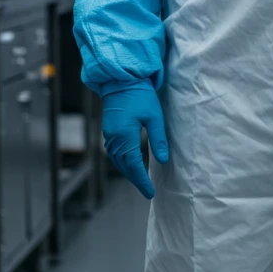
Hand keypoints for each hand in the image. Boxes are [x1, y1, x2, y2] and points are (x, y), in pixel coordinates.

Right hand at [101, 81, 168, 198]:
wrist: (121, 79)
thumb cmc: (140, 95)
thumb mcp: (154, 116)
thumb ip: (158, 139)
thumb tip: (163, 159)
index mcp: (124, 137)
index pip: (134, 166)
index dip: (142, 181)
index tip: (150, 192)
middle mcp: (114, 139)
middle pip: (124, 167)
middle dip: (135, 179)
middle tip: (147, 190)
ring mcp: (109, 135)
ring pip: (118, 161)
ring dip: (128, 172)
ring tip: (140, 179)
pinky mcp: (109, 131)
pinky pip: (114, 153)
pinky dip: (123, 162)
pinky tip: (131, 163)